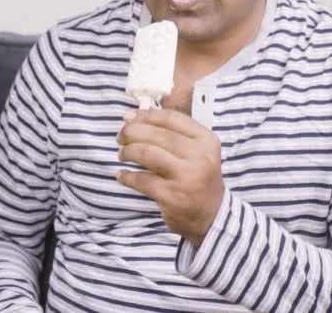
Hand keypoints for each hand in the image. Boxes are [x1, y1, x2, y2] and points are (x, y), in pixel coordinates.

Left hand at [115, 108, 224, 245]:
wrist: (211, 215)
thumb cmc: (196, 177)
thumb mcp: (196, 151)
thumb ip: (170, 132)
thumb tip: (131, 116)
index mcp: (206, 140)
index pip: (171, 118)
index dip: (146, 115)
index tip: (129, 117)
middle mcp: (200, 157)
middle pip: (156, 134)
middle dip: (131, 132)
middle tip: (121, 138)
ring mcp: (186, 177)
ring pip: (147, 153)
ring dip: (128, 151)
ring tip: (122, 155)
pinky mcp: (172, 196)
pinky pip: (141, 180)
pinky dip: (127, 176)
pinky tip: (122, 176)